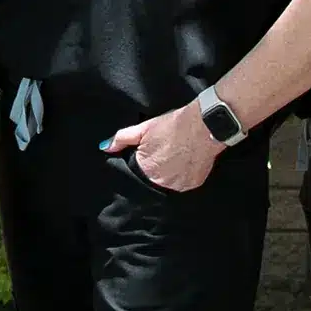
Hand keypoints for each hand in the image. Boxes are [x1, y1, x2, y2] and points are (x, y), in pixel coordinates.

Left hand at [104, 105, 218, 192]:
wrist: (205, 125)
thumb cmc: (173, 125)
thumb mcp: (144, 129)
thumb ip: (121, 139)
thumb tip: (105, 147)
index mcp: (146, 170)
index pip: (137, 174)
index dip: (142, 162)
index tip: (149, 153)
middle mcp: (162, 182)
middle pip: (153, 180)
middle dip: (155, 169)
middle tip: (164, 152)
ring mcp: (180, 185)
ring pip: (168, 183)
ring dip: (169, 173)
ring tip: (175, 155)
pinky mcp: (195, 183)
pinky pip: (184, 183)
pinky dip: (183, 174)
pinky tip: (185, 160)